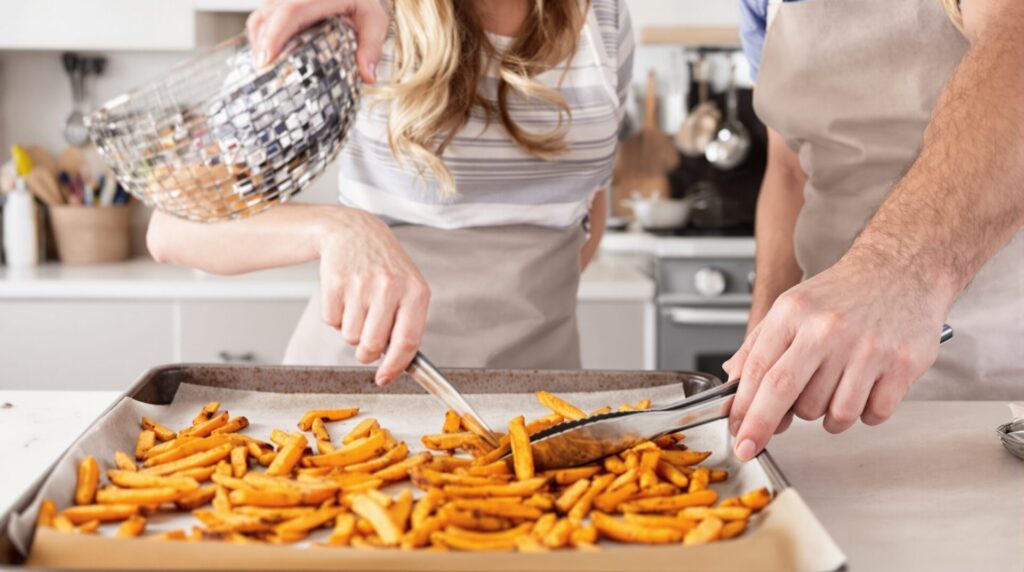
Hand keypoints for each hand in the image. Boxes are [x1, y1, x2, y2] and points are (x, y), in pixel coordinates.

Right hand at [246, 0, 388, 82]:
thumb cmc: (363, 1)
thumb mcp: (375, 20)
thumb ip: (371, 47)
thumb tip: (367, 76)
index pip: (290, 11)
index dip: (275, 35)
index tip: (267, 60)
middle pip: (267, 15)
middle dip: (261, 45)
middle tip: (263, 73)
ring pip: (260, 16)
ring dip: (259, 43)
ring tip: (266, 69)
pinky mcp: (281, 3)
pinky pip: (263, 18)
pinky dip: (262, 38)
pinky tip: (269, 57)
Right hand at [315, 208, 430, 385]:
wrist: (354, 232)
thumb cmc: (386, 267)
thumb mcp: (409, 289)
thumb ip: (407, 325)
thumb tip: (395, 366)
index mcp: (416, 292)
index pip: (408, 342)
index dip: (394, 367)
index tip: (384, 379)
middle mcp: (390, 287)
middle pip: (373, 345)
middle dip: (366, 353)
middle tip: (366, 343)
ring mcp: (361, 284)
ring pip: (350, 336)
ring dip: (352, 331)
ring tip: (358, 306)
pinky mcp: (335, 282)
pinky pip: (332, 321)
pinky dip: (337, 317)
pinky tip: (345, 296)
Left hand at [723, 253, 949, 460]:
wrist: (903, 269)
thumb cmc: (844, 293)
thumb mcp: (791, 307)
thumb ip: (758, 345)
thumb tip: (734, 382)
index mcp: (794, 313)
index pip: (759, 371)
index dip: (744, 411)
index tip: (738, 436)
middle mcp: (828, 329)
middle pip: (785, 394)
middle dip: (765, 426)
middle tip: (755, 442)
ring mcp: (868, 348)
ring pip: (831, 413)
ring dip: (826, 417)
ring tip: (832, 391)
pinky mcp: (902, 364)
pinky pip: (872, 414)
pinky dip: (864, 414)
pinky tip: (863, 391)